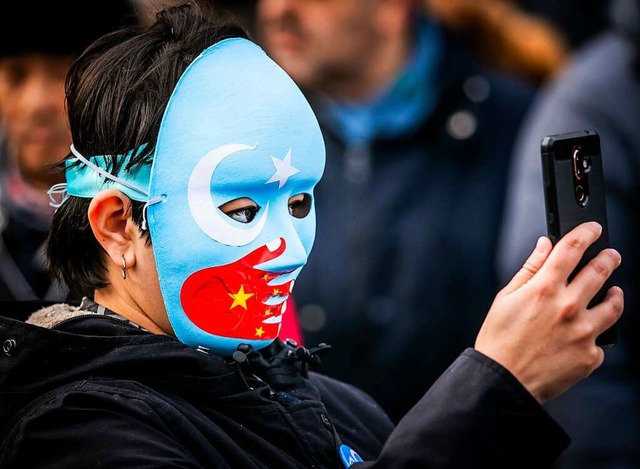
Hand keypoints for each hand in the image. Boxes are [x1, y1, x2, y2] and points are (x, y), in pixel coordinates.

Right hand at [475, 222, 622, 402]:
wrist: (504, 381)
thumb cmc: (499, 340)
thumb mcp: (505, 298)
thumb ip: (529, 269)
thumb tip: (545, 245)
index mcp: (544, 288)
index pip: (572, 248)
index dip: (586, 232)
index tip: (592, 228)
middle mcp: (568, 307)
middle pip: (600, 270)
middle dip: (609, 257)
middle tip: (611, 255)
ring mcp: (583, 332)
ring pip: (614, 304)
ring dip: (615, 292)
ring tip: (613, 291)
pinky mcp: (590, 356)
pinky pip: (602, 339)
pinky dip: (595, 333)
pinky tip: (585, 333)